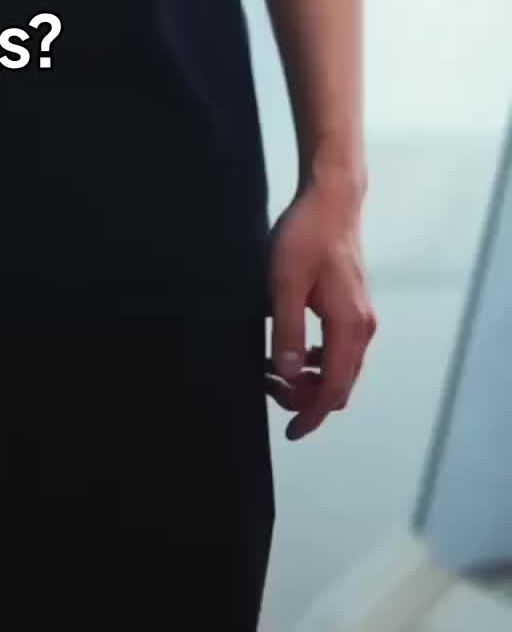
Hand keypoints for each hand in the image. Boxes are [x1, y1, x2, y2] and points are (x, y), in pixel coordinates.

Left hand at [265, 181, 375, 441]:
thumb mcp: (284, 282)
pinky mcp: (352, 306)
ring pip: (339, 368)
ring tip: (273, 370)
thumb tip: (286, 375)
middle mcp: (362, 328)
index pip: (333, 389)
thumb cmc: (307, 235)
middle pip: (339, 384)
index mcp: (348, 327)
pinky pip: (338, 349)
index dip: (311, 415)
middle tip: (269, 390)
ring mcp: (360, 317)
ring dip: (309, 379)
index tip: (289, 432)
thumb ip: (286, 330)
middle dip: (306, 399)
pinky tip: (290, 348)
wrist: (331, 199)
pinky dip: (316, 360)